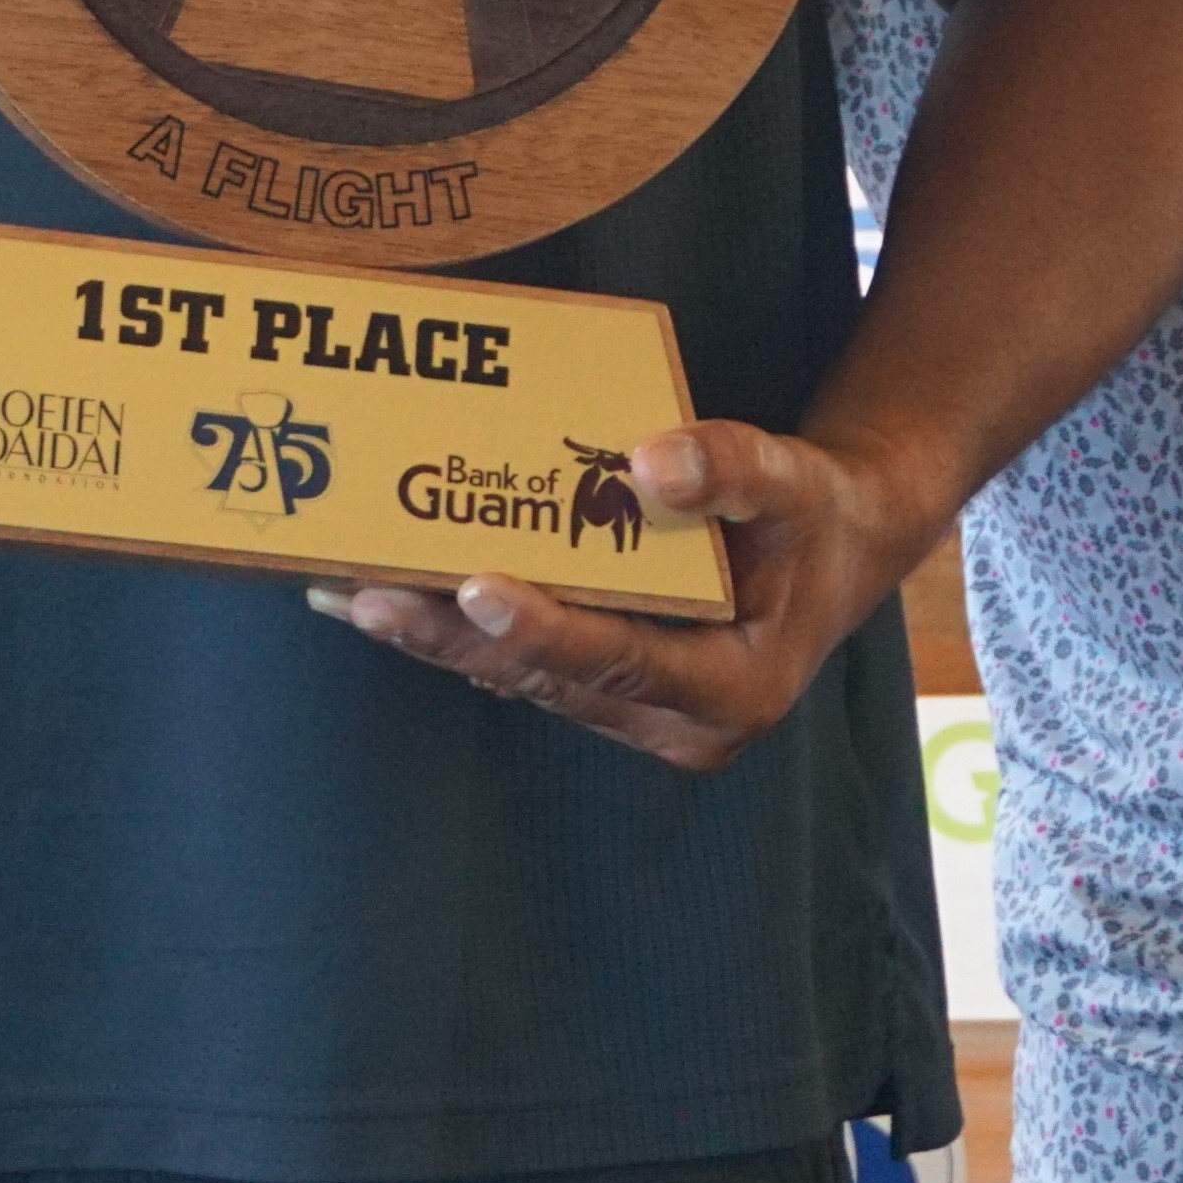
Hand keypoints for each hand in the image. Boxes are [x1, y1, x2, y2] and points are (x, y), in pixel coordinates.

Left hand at [314, 416, 937, 774]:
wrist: (835, 549)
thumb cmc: (814, 517)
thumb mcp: (794, 482)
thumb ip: (730, 469)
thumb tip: (650, 460)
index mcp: (733, 687)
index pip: (620, 658)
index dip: (544, 628)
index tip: (476, 587)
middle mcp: (675, 721)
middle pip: (544, 678)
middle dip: (449, 637)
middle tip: (364, 593)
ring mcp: (634, 713)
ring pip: (518, 677)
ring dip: (433, 636)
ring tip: (346, 590)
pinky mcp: (603, 688)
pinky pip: (519, 662)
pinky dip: (457, 628)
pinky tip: (385, 592)